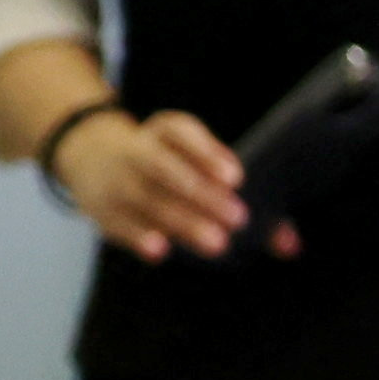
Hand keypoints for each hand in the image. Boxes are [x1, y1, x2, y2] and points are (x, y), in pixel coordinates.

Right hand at [48, 93, 251, 257]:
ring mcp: (116, 180)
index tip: (236, 177)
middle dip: (203, 193)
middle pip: (166, 167)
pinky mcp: (102, 210)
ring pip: (148, 198)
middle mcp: (136, 150)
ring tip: (218, 243)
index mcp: (164, 130)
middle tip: (239, 218)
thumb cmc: (169, 165)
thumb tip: (288, 244)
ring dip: (182, 221)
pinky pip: (119, 222)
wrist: (90, 155)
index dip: (207, 153)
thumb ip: (241, 200)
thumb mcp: (197, 162)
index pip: (182, 133)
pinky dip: (138, 235)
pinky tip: (161, 249)